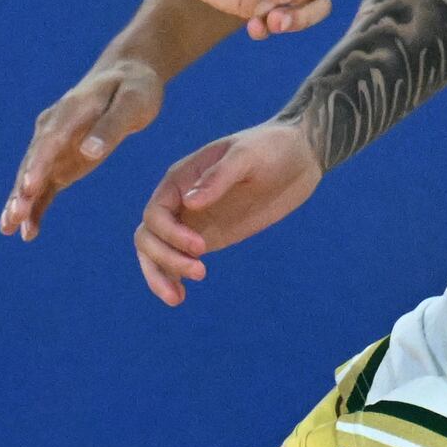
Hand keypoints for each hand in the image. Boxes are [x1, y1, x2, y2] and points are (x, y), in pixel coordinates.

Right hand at [1, 55, 163, 238]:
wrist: (126, 76)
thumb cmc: (133, 88)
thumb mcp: (133, 102)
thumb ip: (110, 126)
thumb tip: (88, 151)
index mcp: (71, 111)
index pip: (49, 140)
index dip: (37, 164)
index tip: (29, 187)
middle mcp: (54, 128)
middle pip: (34, 161)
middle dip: (23, 189)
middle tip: (14, 217)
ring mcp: (54, 145)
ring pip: (33, 175)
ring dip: (21, 201)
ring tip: (9, 228)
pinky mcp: (61, 160)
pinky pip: (45, 186)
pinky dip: (36, 206)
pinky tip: (28, 232)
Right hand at [134, 123, 322, 305]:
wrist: (297, 156)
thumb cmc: (270, 147)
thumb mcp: (246, 156)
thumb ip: (218, 178)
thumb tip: (189, 203)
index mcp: (181, 179)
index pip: (156, 214)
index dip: (170, 235)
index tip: (201, 247)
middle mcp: (180, 201)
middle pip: (149, 237)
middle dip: (166, 259)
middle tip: (200, 272)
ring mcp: (192, 221)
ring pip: (156, 252)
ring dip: (161, 275)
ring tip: (178, 299)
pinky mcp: (209, 236)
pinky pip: (178, 259)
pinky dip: (172, 277)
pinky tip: (181, 296)